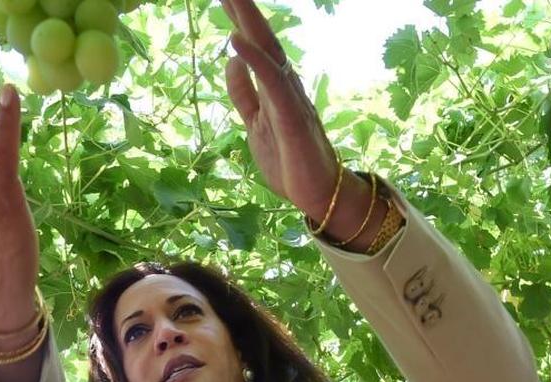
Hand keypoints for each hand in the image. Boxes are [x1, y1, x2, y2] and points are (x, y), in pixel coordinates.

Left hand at [220, 0, 342, 218]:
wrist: (318, 194)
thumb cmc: (289, 160)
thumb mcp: (254, 123)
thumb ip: (244, 93)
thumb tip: (232, 60)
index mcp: (274, 86)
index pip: (254, 45)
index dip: (238, 20)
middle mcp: (285, 84)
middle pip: (262, 39)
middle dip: (243, 11)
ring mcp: (289, 98)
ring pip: (268, 51)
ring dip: (248, 22)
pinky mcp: (291, 116)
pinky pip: (271, 82)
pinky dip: (255, 60)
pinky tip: (237, 41)